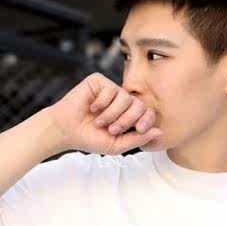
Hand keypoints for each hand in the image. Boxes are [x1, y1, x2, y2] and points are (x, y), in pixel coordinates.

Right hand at [47, 72, 162, 155]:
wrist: (66, 130)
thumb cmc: (90, 139)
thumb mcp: (117, 145)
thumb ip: (138, 139)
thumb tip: (160, 132)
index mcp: (128, 115)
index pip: (147, 112)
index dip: (147, 120)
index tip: (139, 130)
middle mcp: (121, 100)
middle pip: (139, 104)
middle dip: (128, 120)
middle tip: (113, 129)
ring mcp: (111, 90)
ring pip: (125, 97)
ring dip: (113, 114)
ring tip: (100, 122)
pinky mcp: (99, 81)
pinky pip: (111, 89)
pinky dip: (103, 103)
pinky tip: (92, 108)